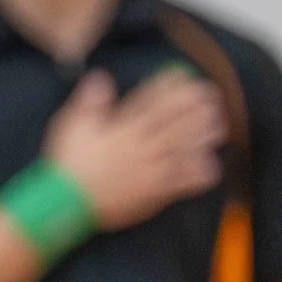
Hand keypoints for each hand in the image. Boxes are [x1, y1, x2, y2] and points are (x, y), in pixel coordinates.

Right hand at [43, 68, 226, 230]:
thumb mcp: (70, 127)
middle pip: (181, 121)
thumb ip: (89, 101)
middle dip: (199, 106)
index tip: (183, 74)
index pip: (155, 100)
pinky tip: (208, 165)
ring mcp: (152, 170)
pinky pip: (187, 181)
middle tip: (210, 97)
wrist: (65, 207)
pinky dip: (201, 172)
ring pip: (190, 148)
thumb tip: (101, 77)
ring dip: (205, 135)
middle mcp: (143, 146)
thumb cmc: (67, 166)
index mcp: (124, 129)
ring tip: (216, 127)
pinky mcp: (156, 192)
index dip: (173, 84)